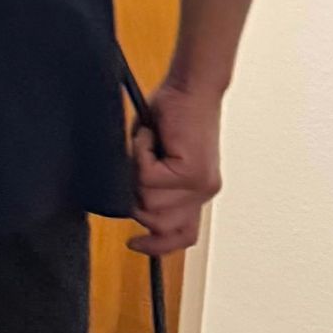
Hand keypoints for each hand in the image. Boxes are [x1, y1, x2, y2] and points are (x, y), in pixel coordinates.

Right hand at [129, 79, 222, 256]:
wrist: (191, 86)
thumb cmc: (172, 113)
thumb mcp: (156, 158)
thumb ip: (149, 185)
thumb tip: (128, 204)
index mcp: (198, 193)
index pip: (184, 234)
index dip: (159, 246)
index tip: (134, 244)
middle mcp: (203, 193)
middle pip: (156, 222)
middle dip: (135, 196)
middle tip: (137, 162)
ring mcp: (200, 185)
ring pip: (147, 201)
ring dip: (137, 169)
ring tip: (148, 144)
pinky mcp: (190, 172)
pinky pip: (146, 177)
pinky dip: (139, 153)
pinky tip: (149, 137)